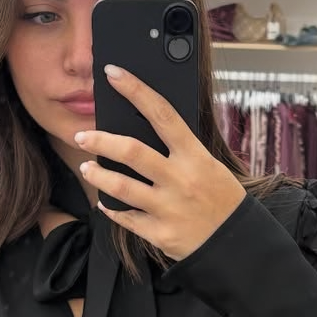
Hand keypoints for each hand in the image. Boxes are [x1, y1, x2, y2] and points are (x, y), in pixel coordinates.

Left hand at [74, 65, 245, 261]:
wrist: (235, 242)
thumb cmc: (222, 200)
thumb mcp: (210, 167)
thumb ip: (181, 151)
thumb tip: (145, 130)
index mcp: (195, 156)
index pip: (162, 113)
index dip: (135, 90)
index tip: (113, 74)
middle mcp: (180, 179)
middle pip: (131, 151)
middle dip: (100, 141)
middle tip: (81, 136)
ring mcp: (168, 208)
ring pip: (121, 187)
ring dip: (97, 175)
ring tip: (86, 167)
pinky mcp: (160, 234)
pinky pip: (126, 218)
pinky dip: (112, 208)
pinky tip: (105, 202)